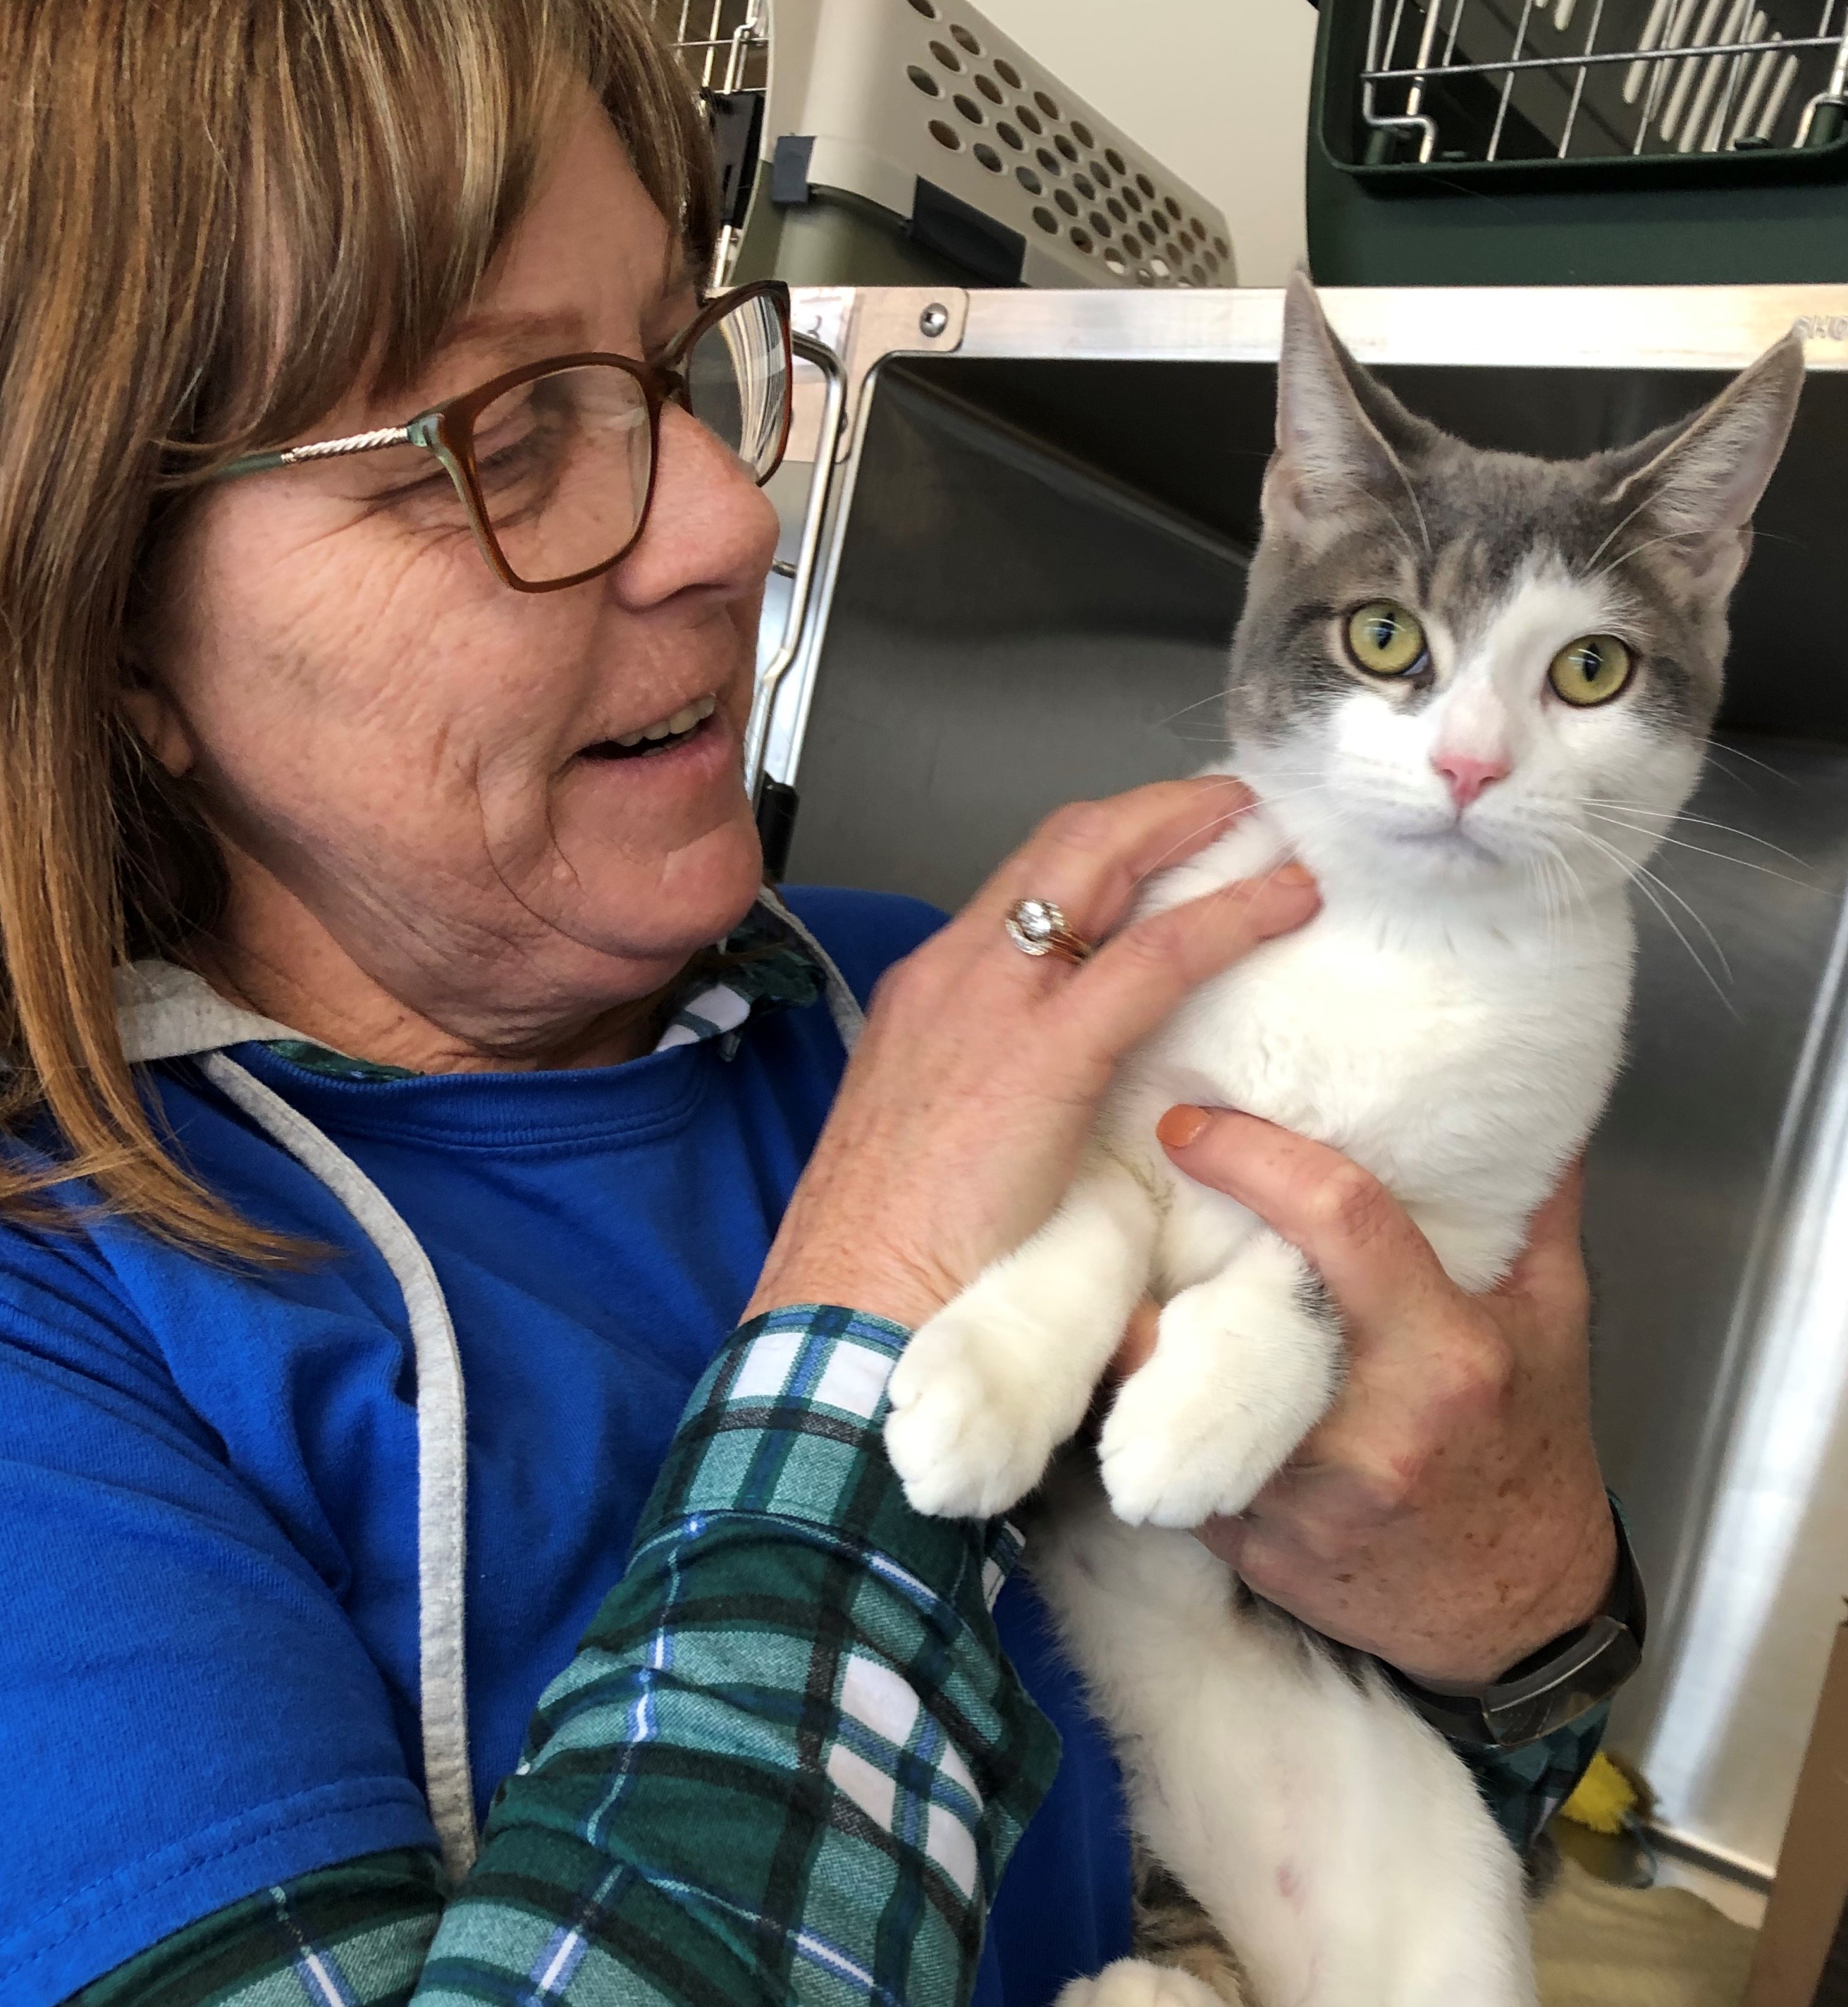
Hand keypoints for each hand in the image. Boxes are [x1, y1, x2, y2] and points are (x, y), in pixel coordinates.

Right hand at [746, 780, 1319, 1331]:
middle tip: (1229, 804)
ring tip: (1264, 829)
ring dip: (1193, 831)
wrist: (851, 1302)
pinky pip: (1155, 955)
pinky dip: (1229, 914)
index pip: (1024, 880)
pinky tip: (1283, 903)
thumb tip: (1063, 1102)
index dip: (1105, 843)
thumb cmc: (891, 1246)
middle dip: (1154, 809)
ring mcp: (993, 999)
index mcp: (930, 990)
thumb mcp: (937, 1136)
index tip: (1162, 841)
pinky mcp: (1045, 1051)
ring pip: (1102, 864)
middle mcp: (956, 971)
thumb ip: (995, 1088)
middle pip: (1063, 842)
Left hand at [1120, 1112, 1615, 1685]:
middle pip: (1227, 1311)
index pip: (1339, 1220)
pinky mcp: (1252, 1544)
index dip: (1253, 1156)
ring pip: (1173, 1393)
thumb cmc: (1533, 1449)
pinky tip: (1139, 1365)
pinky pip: (1173, 1459)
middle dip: (1159, 1249)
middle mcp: (1371, 1427)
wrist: (1517, 1612)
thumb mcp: (1554, 1320)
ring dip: (1135, 1334)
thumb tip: (1528, 1102)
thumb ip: (1535, 1206)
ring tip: (1113, 1273)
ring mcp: (1303, 1496)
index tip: (1190, 1122)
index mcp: (1446, 1354)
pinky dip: (1149, 1409)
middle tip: (1121, 1187)